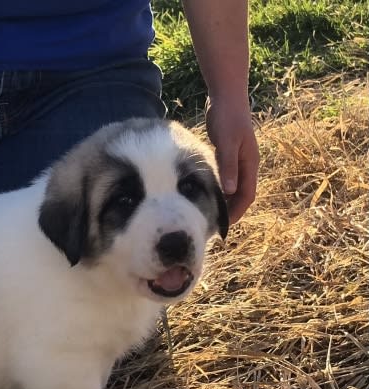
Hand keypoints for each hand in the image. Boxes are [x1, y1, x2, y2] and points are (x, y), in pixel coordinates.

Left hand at [205, 97, 258, 224]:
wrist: (226, 97)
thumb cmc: (227, 118)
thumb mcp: (226, 143)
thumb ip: (228, 166)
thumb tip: (230, 191)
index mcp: (250, 164)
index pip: (247, 196)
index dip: (237, 212)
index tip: (222, 225)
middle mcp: (246, 164)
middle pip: (241, 195)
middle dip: (230, 211)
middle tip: (212, 225)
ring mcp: (237, 160)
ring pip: (233, 187)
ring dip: (223, 201)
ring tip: (208, 214)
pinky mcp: (227, 155)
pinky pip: (225, 178)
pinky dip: (218, 189)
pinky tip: (204, 194)